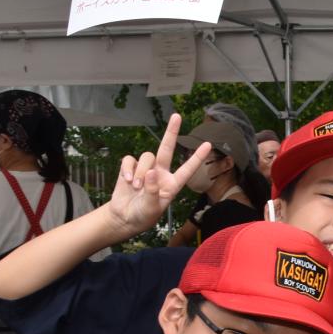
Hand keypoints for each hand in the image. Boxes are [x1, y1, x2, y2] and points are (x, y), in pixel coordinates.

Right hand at [106, 114, 213, 239]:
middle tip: (177, 116)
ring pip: (146, 157)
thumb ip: (153, 191)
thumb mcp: (151, 208)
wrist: (124, 217)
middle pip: (166, 149)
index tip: (208, 145)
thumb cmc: (142, 215)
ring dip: (140, 171)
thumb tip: (152, 172)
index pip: (187, 169)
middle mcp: (161, 174)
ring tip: (135, 187)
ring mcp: (146, 169)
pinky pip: (130, 159)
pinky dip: (127, 168)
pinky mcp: (131, 168)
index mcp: (172, 184)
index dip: (197, 157)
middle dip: (171, 132)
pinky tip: (126, 181)